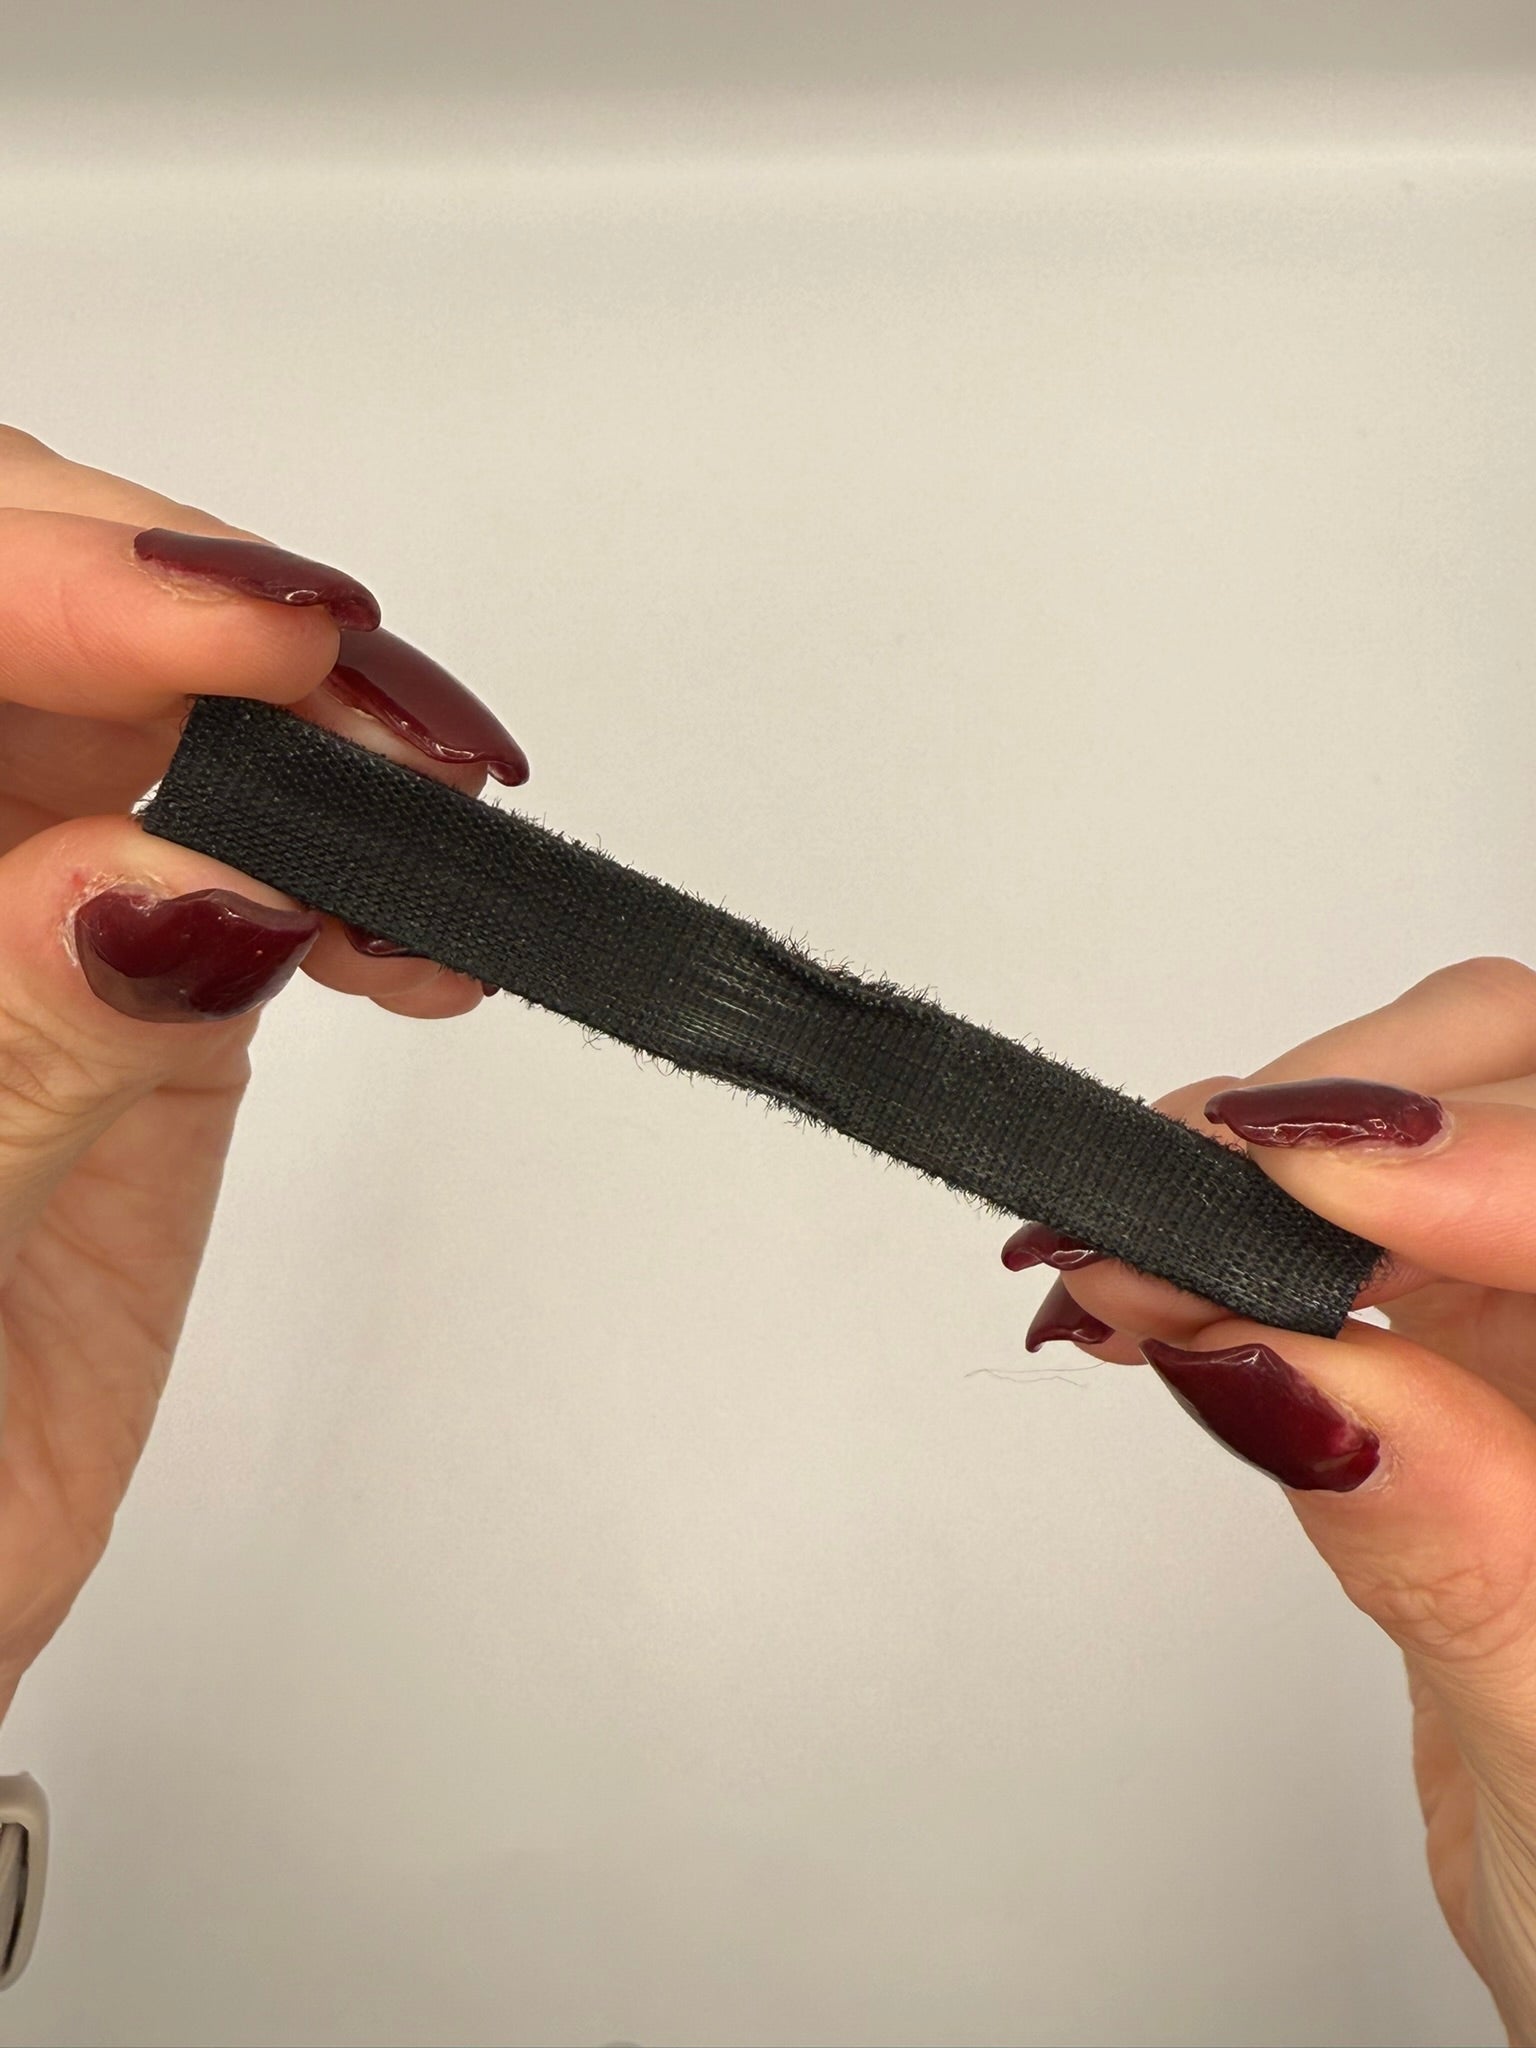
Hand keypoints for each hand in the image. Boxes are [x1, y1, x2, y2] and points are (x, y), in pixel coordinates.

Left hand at [0, 425, 525, 1719]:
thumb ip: (28, 1040)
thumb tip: (199, 872)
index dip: (66, 572)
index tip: (251, 634)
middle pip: (39, 597)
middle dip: (214, 620)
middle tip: (371, 718)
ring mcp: (17, 891)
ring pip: (172, 711)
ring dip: (326, 738)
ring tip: (431, 829)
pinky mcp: (132, 976)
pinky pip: (258, 858)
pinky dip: (368, 872)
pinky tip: (420, 933)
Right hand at [1005, 957, 1535, 2045]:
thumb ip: (1445, 1544)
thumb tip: (1275, 1360)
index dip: (1479, 1155)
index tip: (1290, 1177)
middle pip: (1530, 1083)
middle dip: (1346, 1118)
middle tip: (1176, 1204)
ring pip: (1430, 1117)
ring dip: (1260, 1159)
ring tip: (1126, 1252)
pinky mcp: (1467, 1342)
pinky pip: (1340, 1225)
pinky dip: (1223, 1224)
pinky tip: (1145, 1279)